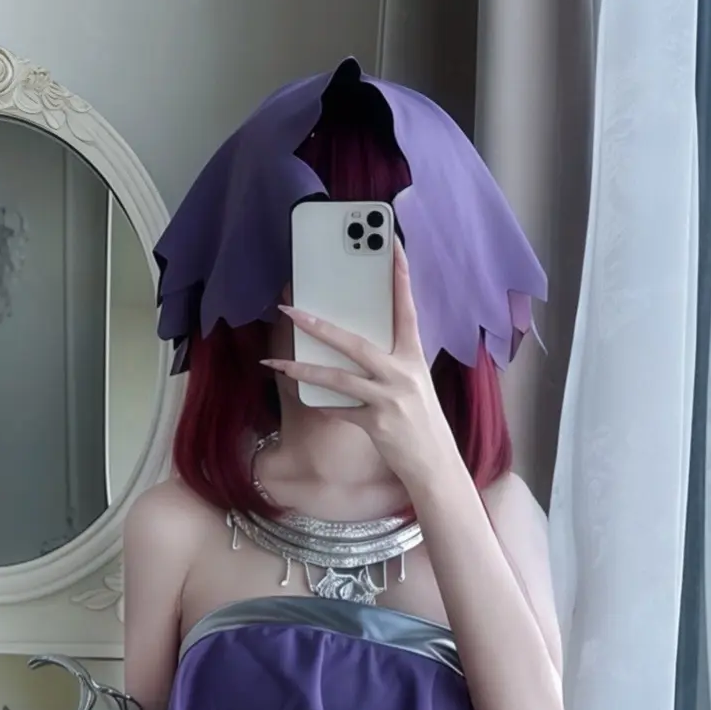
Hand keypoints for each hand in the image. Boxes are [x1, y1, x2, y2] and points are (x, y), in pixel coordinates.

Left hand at [276, 238, 456, 495]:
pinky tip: (304, 397)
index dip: (400, 277)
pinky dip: (321, 403)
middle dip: (319, 326)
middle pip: (355, 343)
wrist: (434, 463)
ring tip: (276, 361)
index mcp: (413, 357)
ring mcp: (389, 399)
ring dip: (303, 368)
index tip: (393, 246)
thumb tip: (352, 345)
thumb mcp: (412, 383)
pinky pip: (339, 409)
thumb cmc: (420, 420)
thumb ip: (388, 362)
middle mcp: (403, 374)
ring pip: (338, 378)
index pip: (407, 309)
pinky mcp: (376, 424)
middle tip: (290, 310)